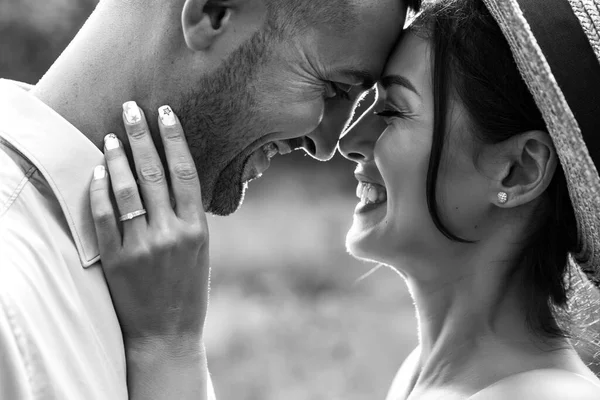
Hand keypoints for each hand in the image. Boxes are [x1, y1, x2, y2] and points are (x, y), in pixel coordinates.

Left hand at [89, 102, 208, 347]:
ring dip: (117, 158)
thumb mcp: (200, 250)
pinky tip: (96, 172)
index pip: (184, 173)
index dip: (174, 139)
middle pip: (154, 173)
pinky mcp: (116, 259)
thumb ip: (187, 215)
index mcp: (196, 229)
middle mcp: (170, 233)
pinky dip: (99, 191)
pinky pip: (104, 217)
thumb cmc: (187, 290)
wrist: (166, 333)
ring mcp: (141, 246)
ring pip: (126, 190)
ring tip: (111, 136)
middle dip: (141, 136)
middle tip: (131, 109)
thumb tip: (170, 177)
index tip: (165, 113)